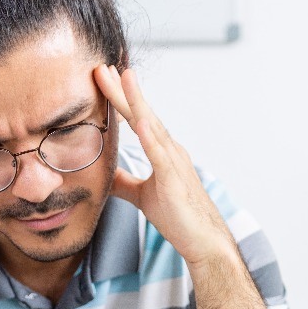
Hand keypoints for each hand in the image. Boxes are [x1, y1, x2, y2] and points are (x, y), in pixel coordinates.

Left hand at [94, 65, 235, 263]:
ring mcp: (174, 162)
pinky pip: (160, 155)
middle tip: (103, 67)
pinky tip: (139, 120)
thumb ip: (124, 182)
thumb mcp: (142, 195)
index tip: (104, 77)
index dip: (119, 98)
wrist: (204, 241)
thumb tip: (104, 172)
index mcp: (162, 151)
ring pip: (152, 125)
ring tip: (123, 77)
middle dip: (122, 90)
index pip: (136, 119)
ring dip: (136, 101)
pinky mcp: (174, 180)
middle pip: (142, 114)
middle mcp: (170, 150)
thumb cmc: (178, 217)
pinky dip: (150, 136)